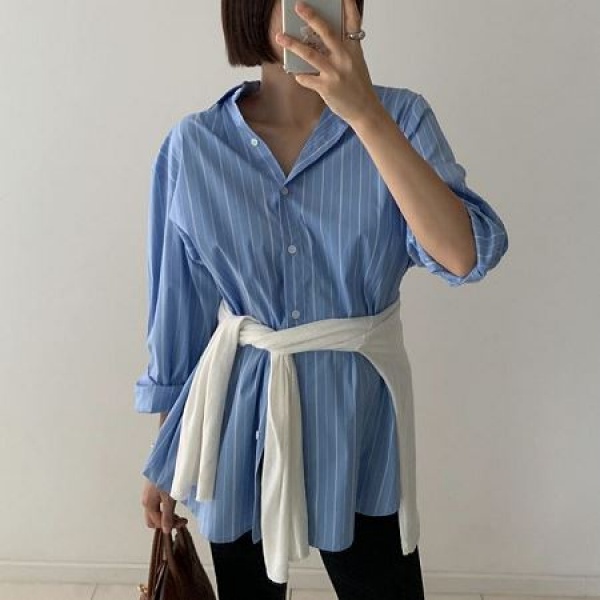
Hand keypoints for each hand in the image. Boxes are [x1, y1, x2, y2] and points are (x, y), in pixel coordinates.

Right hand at [141, 479, 187, 533]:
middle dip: (165, 523)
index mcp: (148, 504)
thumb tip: (166, 530)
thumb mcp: (169, 498)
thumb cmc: (167, 477)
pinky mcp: (152, 489)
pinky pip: (156, 504)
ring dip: (166, 516)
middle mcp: (146, 500)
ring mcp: (148, 495)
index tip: (183, 522)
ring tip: (178, 513)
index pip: (156, 523)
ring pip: (155, 512)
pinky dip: (164, 508)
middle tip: (179, 519)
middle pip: (152, 520)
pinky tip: (173, 503)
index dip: (170, 525)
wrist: (166, 459)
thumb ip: (168, 515)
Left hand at [275, 0, 380, 124]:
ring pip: (311, 55)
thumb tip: (318, 40)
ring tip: (280, 37)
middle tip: (298, 6)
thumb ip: (341, 50)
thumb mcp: (355, 63)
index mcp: (353, 49)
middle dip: (312, 17)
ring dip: (293, 45)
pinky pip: (306, 78)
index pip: (352, 22)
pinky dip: (299, 74)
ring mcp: (335, 73)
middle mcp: (345, 58)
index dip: (348, 5)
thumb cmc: (357, 86)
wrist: (364, 110)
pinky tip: (294, 72)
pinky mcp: (326, 88)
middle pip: (327, 33)